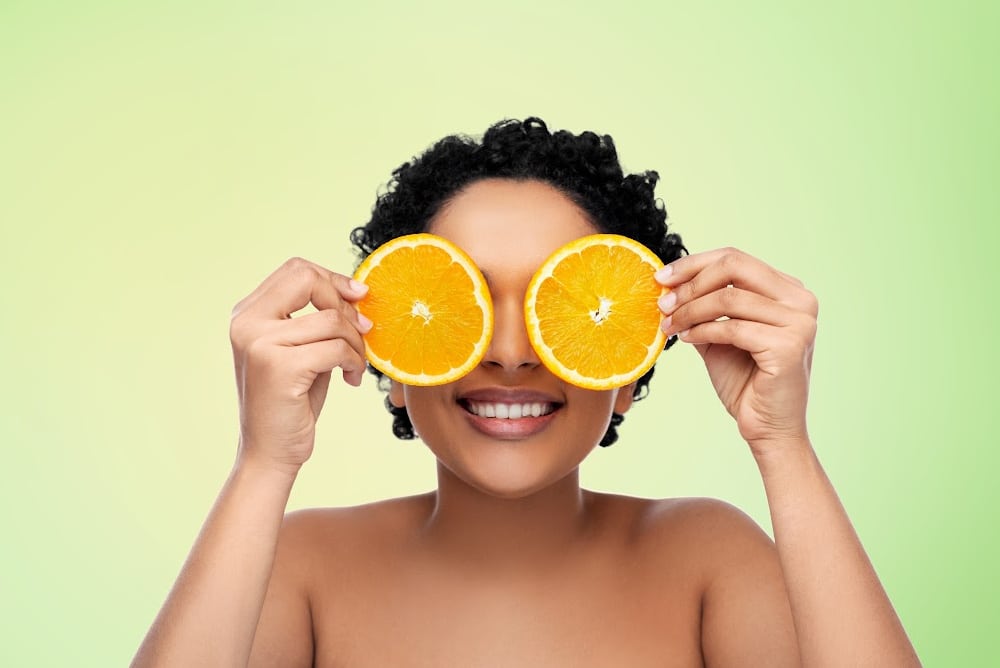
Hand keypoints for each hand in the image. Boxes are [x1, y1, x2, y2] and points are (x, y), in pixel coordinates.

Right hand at [229, 258, 371, 472]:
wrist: (270, 453)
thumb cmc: (291, 402)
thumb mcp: (301, 349)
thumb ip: (317, 318)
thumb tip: (357, 292)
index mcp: (247, 314)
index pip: (296, 270)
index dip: (332, 279)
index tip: (359, 297)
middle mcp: (247, 323)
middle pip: (308, 279)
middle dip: (344, 303)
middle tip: (362, 330)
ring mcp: (260, 343)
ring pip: (331, 320)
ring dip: (355, 342)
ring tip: (354, 365)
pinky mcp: (280, 367)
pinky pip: (336, 348)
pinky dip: (354, 362)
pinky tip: (350, 379)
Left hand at [655, 248, 817, 454]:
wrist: (768, 429)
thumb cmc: (745, 382)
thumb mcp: (720, 335)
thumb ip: (704, 308)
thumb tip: (668, 284)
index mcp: (788, 291)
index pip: (736, 259)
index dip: (694, 263)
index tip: (661, 277)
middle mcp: (801, 300)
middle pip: (734, 266)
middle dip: (690, 282)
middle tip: (662, 302)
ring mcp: (799, 322)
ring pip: (727, 298)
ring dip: (690, 310)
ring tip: (670, 325)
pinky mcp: (789, 346)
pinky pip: (732, 328)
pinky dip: (702, 331)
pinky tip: (687, 339)